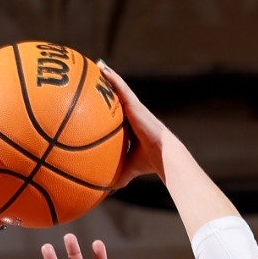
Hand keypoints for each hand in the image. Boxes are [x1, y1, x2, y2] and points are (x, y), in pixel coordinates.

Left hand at [98, 62, 173, 187]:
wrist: (163, 156)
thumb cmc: (146, 165)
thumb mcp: (125, 170)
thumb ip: (113, 177)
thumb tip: (101, 193)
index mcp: (130, 128)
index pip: (116, 116)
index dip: (107, 107)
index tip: (96, 102)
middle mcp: (132, 115)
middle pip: (116, 98)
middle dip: (106, 87)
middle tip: (94, 77)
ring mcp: (134, 108)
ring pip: (118, 88)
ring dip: (108, 77)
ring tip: (96, 65)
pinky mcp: (135, 105)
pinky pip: (120, 87)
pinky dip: (111, 77)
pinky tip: (101, 68)